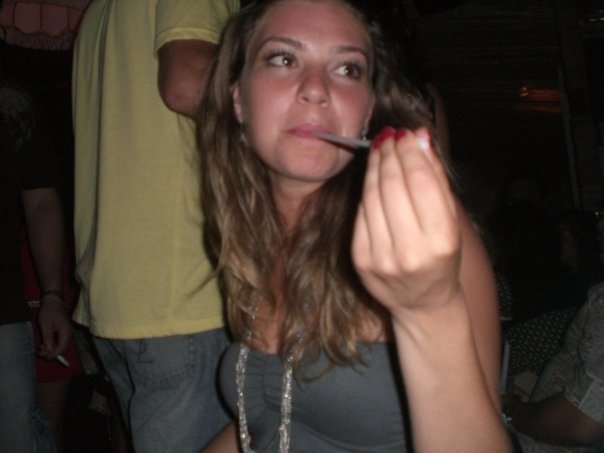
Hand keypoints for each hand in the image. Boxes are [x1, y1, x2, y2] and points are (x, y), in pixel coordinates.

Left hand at [37, 296, 71, 358]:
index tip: (46, 358)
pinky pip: (59, 340)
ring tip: (40, 349)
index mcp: (65, 331)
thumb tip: (49, 350)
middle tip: (40, 353)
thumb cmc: (49, 312)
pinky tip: (44, 344)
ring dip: (50, 348)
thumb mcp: (46, 325)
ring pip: (60, 344)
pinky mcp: (63, 331)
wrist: (53, 301)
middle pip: (61, 346)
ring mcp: (66, 331)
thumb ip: (48, 338)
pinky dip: (51, 344)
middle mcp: (68, 333)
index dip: (54, 354)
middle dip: (51, 352)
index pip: (62, 346)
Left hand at [351, 126, 461, 318]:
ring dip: (374, 167)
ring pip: (372, 197)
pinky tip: (373, 176)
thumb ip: (437, 180)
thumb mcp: (451, 222)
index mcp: (440, 241)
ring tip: (380, 149)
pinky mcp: (360, 260)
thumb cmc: (442, 258)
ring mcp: (381, 257)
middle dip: (390, 154)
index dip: (410, 152)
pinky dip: (366, 190)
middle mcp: (410, 251)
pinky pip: (361, 214)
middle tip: (390, 135)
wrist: (422, 303)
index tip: (406, 133)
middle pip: (393, 186)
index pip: (421, 182)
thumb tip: (421, 137)